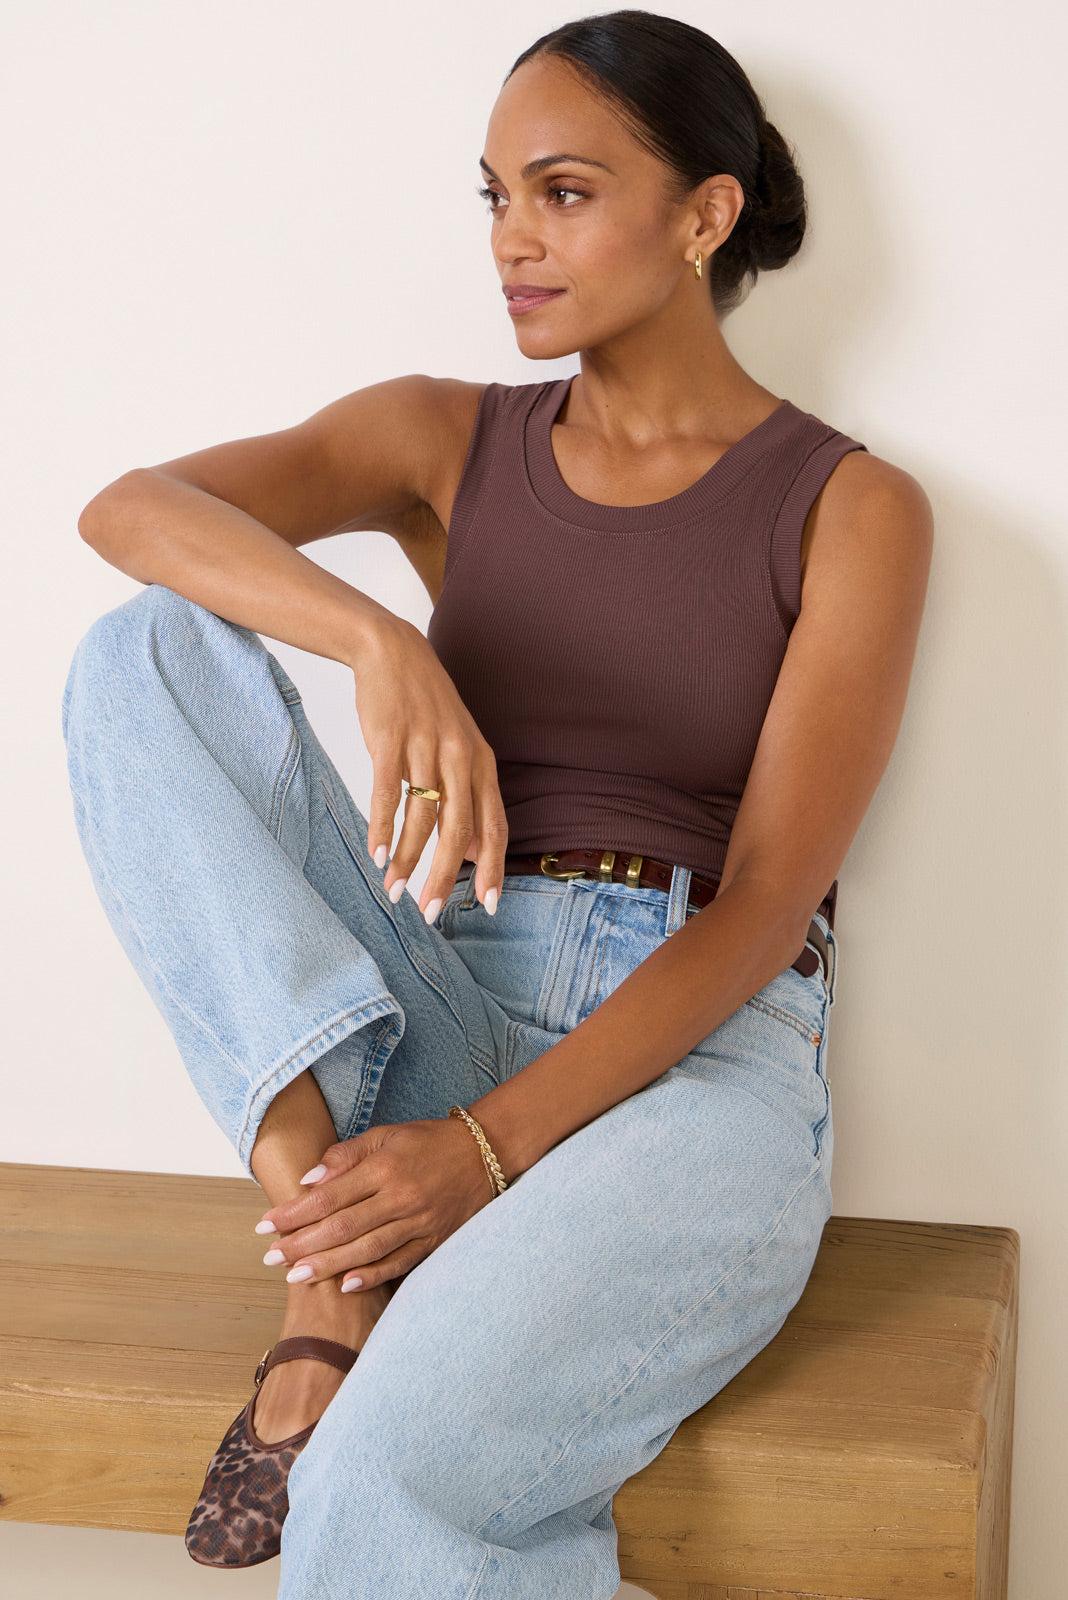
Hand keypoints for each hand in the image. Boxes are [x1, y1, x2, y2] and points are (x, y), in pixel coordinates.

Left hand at [256, 1118, 497, 1290]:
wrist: (485, 1153)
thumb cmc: (428, 1142)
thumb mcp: (386, 1135)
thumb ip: (346, 1156)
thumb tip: (308, 1181)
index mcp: (385, 1167)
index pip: (328, 1196)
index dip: (293, 1213)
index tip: (264, 1226)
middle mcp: (401, 1197)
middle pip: (342, 1227)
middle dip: (302, 1245)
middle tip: (270, 1258)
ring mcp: (420, 1222)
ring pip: (366, 1250)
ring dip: (328, 1265)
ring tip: (296, 1276)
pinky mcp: (435, 1241)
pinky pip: (399, 1263)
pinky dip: (372, 1275)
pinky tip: (345, 1285)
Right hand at [352, 616, 508, 917]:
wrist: (392, 652)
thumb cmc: (426, 709)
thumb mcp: (459, 750)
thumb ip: (470, 800)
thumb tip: (479, 855)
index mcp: (482, 762)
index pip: (495, 824)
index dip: (495, 868)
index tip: (489, 905)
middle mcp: (460, 756)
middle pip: (460, 828)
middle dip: (447, 876)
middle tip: (431, 912)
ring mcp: (425, 746)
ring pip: (422, 816)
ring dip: (407, 858)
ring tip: (394, 889)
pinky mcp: (390, 739)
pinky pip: (387, 793)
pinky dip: (381, 827)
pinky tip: (376, 854)